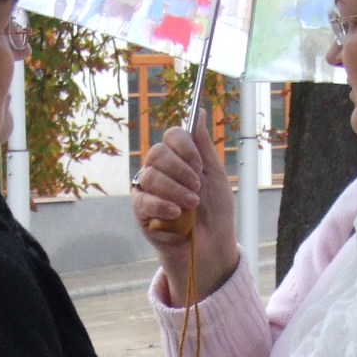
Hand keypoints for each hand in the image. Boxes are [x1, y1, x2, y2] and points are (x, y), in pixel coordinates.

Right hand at [131, 119, 238, 307]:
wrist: (211, 245)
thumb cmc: (215, 211)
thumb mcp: (215, 175)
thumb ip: (204, 145)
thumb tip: (199, 112)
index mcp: (178, 158)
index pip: (172, 136)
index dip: (184, 146)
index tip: (199, 164)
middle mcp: (160, 170)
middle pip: (158, 153)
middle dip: (181, 170)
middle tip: (197, 186)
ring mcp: (148, 190)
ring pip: (150, 176)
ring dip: (175, 190)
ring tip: (192, 205)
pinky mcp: (141, 212)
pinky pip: (143, 200)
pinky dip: (162, 205)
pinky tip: (176, 214)